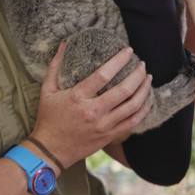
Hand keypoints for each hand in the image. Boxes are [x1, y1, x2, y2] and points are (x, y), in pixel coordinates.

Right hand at [30, 43, 152, 168]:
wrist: (50, 150)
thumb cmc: (48, 119)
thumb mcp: (47, 90)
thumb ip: (55, 66)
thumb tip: (65, 43)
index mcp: (78, 97)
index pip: (103, 75)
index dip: (119, 61)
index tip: (128, 51)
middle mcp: (93, 111)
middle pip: (124, 90)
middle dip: (137, 74)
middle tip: (142, 64)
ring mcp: (103, 126)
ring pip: (132, 106)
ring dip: (144, 90)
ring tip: (148, 78)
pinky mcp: (109, 136)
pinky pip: (132, 122)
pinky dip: (143, 110)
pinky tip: (147, 100)